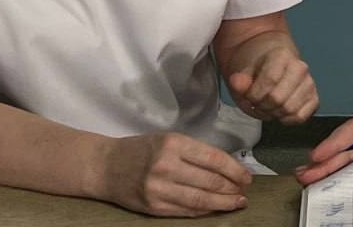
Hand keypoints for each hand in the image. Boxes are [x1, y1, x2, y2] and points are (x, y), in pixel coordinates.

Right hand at [98, 132, 252, 216]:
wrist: (106, 166)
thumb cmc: (142, 149)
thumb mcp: (168, 140)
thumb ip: (195, 152)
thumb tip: (228, 167)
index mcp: (173, 144)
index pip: (213, 159)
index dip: (235, 170)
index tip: (247, 176)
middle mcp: (166, 166)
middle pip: (210, 181)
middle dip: (233, 188)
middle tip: (245, 191)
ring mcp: (158, 189)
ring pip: (201, 200)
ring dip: (224, 203)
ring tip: (238, 202)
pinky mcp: (154, 208)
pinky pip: (187, 211)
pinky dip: (205, 210)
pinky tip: (216, 208)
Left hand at [227, 46, 317, 124]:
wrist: (269, 59)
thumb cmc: (256, 66)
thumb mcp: (242, 70)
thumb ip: (238, 80)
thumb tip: (238, 84)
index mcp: (282, 55)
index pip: (269, 81)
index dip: (254, 94)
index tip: (248, 95)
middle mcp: (300, 68)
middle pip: (278, 99)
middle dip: (262, 106)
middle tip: (256, 102)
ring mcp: (309, 83)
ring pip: (290, 110)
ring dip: (273, 114)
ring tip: (266, 106)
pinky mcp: (314, 98)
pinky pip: (300, 117)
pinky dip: (286, 119)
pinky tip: (278, 111)